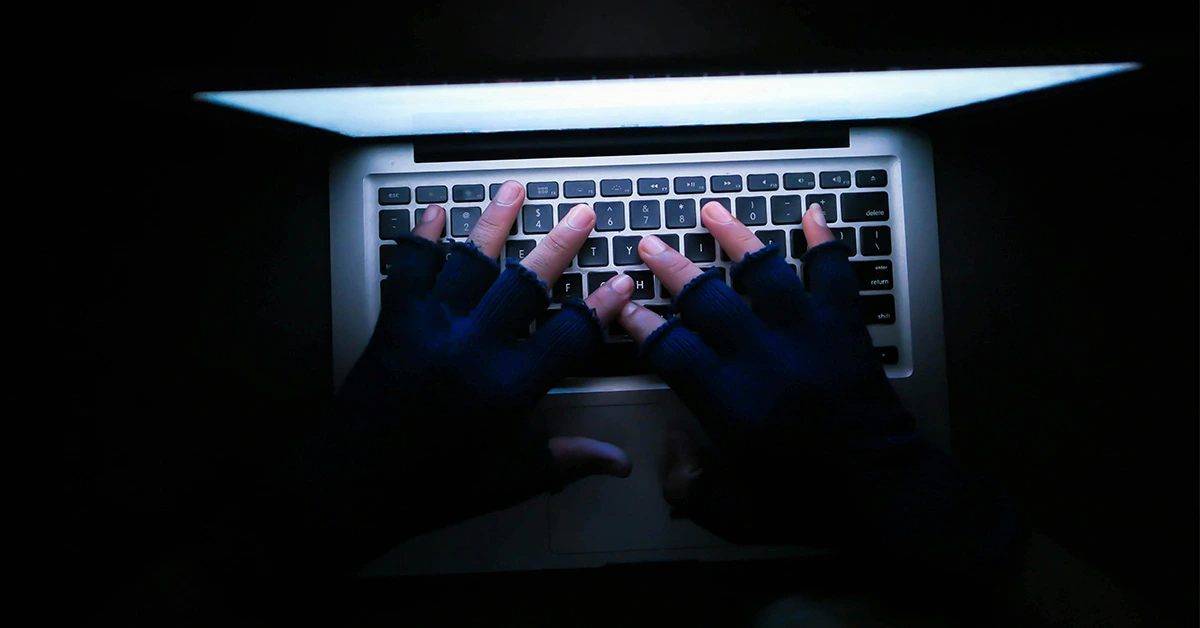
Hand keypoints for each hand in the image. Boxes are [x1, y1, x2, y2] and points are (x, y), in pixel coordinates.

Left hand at [291, 180, 633, 565]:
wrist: (355, 483)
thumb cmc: (433, 487)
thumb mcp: (509, 478)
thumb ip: (565, 460)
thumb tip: (617, 462)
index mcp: (509, 387)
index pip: (570, 335)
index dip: (602, 307)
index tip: (621, 282)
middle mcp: (474, 347)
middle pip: (527, 282)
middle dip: (560, 244)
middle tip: (580, 214)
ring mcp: (432, 328)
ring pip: (471, 261)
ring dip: (495, 222)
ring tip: (514, 190)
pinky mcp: (396, 322)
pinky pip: (411, 267)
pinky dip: (421, 238)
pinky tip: (434, 215)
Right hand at [622, 201, 1019, 577]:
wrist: (891, 496)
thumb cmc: (815, 509)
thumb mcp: (740, 519)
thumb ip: (693, 490)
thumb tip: (672, 448)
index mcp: (733, 404)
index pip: (672, 348)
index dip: (642, 325)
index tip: (626, 308)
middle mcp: (766, 361)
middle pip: (708, 298)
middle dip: (672, 268)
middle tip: (650, 244)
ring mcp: (810, 339)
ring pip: (765, 272)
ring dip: (736, 237)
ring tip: (712, 211)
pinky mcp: (847, 333)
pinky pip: (834, 276)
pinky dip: (824, 244)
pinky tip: (813, 217)